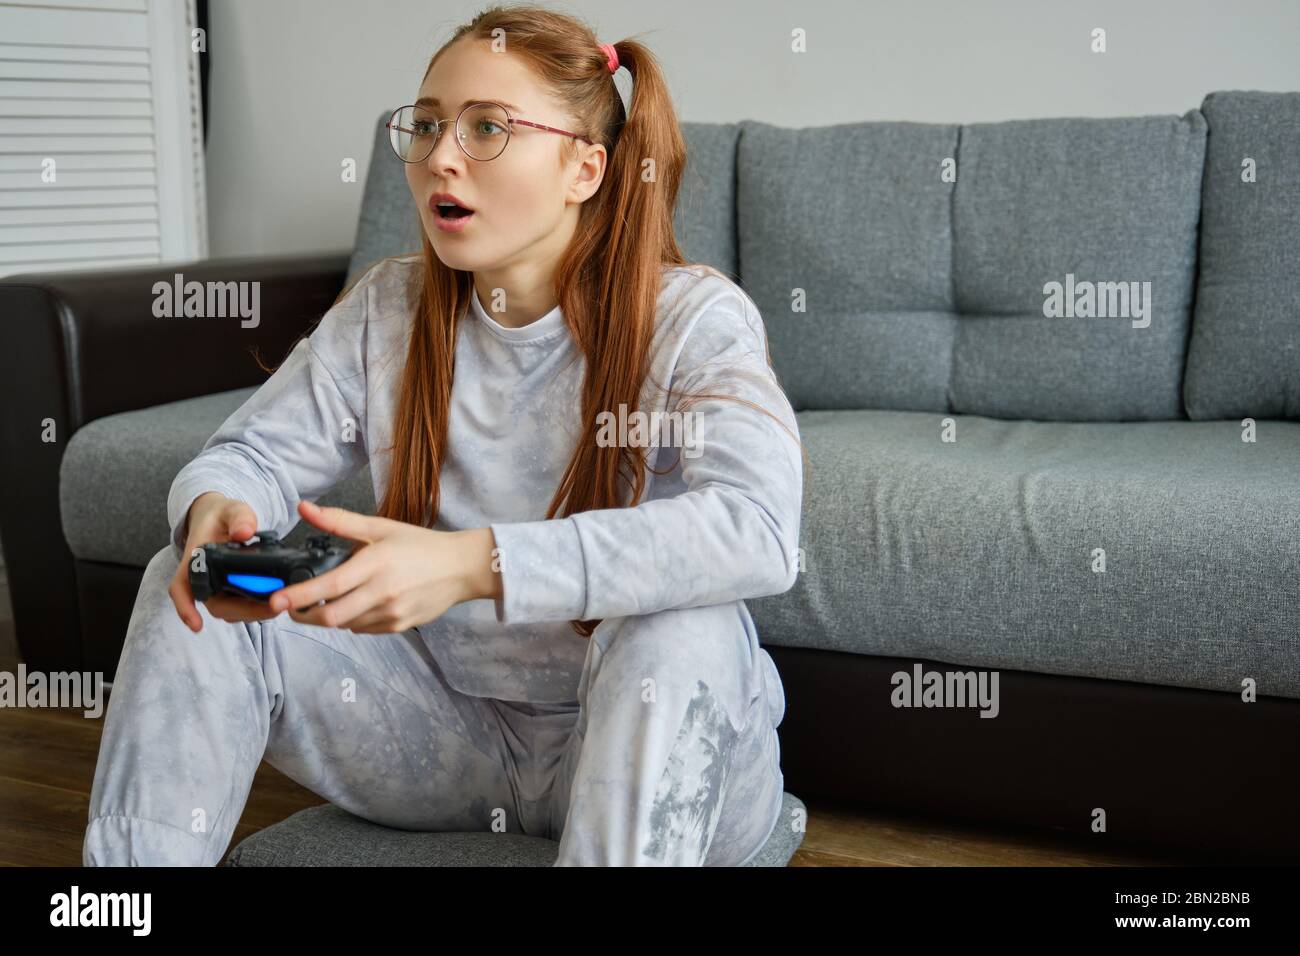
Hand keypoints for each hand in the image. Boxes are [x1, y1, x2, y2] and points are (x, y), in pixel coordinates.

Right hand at [169, 492, 279, 632]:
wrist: (221, 519)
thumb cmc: (222, 516)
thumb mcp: (232, 509)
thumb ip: (240, 517)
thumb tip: (245, 532)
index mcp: (195, 560)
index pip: (182, 588)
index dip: (185, 608)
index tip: (196, 625)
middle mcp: (204, 580)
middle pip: (217, 607)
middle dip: (245, 611)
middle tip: (275, 606)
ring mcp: (218, 589)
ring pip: (232, 611)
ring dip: (254, 612)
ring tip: (281, 603)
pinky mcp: (232, 593)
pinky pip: (242, 607)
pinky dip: (259, 608)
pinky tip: (279, 600)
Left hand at [268, 500, 500, 633]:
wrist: (461, 568)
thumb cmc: (420, 546)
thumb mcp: (380, 528)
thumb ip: (339, 521)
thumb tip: (305, 508)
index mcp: (376, 563)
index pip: (330, 585)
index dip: (299, 596)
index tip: (277, 600)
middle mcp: (383, 592)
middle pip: (331, 616)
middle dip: (306, 615)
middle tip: (292, 606)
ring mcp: (392, 612)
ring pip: (346, 625)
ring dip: (330, 616)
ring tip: (330, 599)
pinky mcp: (399, 626)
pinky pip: (364, 629)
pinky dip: (352, 620)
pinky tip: (358, 604)